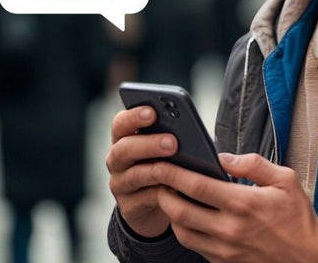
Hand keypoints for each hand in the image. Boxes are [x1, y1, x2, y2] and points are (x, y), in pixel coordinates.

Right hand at [105, 106, 178, 236]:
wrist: (156, 205)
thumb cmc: (166, 165)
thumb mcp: (169, 149)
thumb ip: (176, 138)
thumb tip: (201, 139)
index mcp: (124, 138)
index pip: (120, 123)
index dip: (133, 117)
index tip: (152, 111)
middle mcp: (117, 160)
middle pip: (124, 149)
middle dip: (148, 144)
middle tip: (173, 142)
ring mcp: (120, 183)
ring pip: (134, 175)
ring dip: (156, 170)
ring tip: (177, 167)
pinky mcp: (129, 206)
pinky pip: (145, 198)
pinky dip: (162, 193)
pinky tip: (177, 189)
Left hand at [153, 153, 317, 262]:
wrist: (309, 257)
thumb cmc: (298, 218)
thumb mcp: (285, 179)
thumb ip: (253, 164)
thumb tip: (223, 157)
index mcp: (243, 204)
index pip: (196, 186)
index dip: (174, 173)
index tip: (162, 163)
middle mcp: (229, 229)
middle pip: (180, 211)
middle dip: (163, 193)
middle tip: (157, 179)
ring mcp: (224, 249)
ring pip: (182, 231)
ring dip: (170, 213)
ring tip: (169, 196)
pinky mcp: (223, 261)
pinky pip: (194, 245)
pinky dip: (185, 229)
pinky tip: (188, 216)